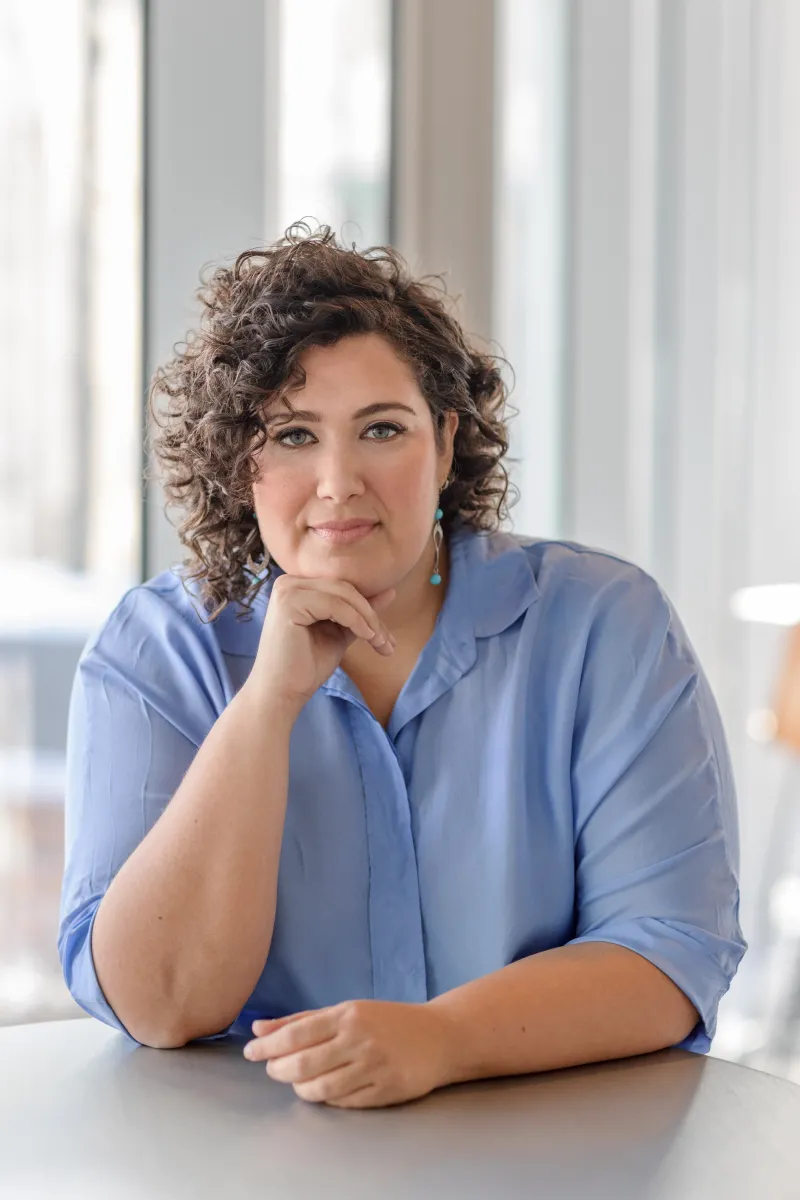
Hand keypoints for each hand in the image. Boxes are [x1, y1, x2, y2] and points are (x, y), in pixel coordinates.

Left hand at [242, 999, 453, 1107]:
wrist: (439, 1037)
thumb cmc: (387, 1021)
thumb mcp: (347, 1011)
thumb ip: (302, 1020)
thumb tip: (258, 1028)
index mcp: (348, 1015)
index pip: (297, 1034)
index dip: (268, 1046)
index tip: (250, 1052)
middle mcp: (359, 1040)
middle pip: (303, 1064)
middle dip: (278, 1070)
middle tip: (272, 1069)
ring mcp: (373, 1068)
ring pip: (319, 1088)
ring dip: (299, 1088)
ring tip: (297, 1081)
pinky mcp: (385, 1091)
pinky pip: (342, 1102)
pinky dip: (325, 1098)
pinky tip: (323, 1089)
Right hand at [251, 575, 396, 709]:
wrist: (281, 693)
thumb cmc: (306, 666)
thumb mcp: (340, 633)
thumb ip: (359, 613)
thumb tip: (389, 592)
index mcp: (299, 586)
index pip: (342, 588)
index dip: (368, 609)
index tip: (386, 636)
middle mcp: (289, 582)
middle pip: (345, 589)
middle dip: (372, 615)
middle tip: (387, 642)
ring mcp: (287, 590)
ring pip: (343, 595)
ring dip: (368, 620)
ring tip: (381, 643)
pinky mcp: (289, 602)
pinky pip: (335, 605)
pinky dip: (356, 621)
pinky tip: (367, 638)